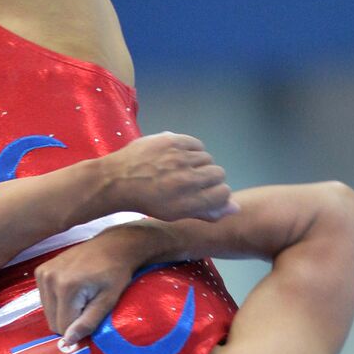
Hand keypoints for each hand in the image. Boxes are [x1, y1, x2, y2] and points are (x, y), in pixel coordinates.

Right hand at [35, 232, 137, 344]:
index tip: (92, 318)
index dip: (79, 329)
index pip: (63, 327)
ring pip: (48, 312)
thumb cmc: (115, 273)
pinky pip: (45, 300)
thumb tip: (68, 342)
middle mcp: (49, 279)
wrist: (112, 246)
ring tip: (81, 298)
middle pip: (53, 321)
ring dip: (63, 312)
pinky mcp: (40, 271)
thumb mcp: (107, 301)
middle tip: (88, 307)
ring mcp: (42, 273)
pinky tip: (72, 291)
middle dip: (70, 321)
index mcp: (66, 287)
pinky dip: (58, 302)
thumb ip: (87, 323)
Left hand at [106, 131, 239, 221]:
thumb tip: (235, 207)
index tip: (207, 194)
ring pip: (207, 158)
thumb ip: (207, 211)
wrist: (117, 180)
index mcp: (188, 202)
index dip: (218, 193)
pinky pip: (196, 144)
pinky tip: (179, 157)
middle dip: (210, 178)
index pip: (223, 192)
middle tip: (192, 181)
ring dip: (199, 164)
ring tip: (182, 169)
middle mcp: (187, 179)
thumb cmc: (148, 201)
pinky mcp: (173, 140)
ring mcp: (180, 158)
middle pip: (218, 174)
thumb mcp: (176, 213)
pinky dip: (192, 150)